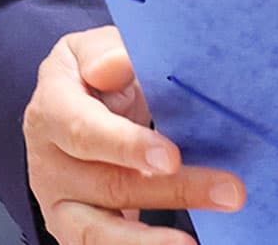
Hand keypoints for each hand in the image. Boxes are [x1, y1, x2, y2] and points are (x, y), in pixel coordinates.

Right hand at [23, 25, 245, 243]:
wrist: (68, 109)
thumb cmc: (91, 78)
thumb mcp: (93, 52)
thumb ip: (109, 54)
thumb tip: (115, 65)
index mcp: (51, 110)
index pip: (85, 132)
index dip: (127, 146)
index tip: (171, 158)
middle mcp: (48, 162)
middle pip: (109, 184)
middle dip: (174, 190)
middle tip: (230, 192)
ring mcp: (57, 201)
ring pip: (101, 231)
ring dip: (152, 240)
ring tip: (193, 244)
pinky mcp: (72, 228)